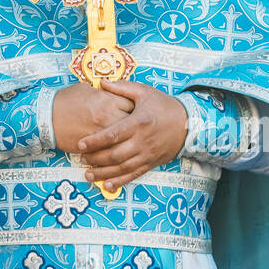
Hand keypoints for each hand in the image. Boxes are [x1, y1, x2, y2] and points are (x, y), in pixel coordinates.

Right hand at [52, 82, 133, 153]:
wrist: (46, 117)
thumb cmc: (65, 100)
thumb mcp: (86, 89)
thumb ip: (105, 92)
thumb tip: (116, 94)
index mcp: (107, 100)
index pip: (132, 104)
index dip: (137, 107)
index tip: (139, 110)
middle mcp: (108, 117)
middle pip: (133, 124)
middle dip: (137, 126)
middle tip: (139, 128)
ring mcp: (102, 134)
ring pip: (125, 142)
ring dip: (129, 142)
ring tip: (131, 141)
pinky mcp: (94, 147)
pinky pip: (111, 152)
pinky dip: (117, 153)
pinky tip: (119, 152)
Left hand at [76, 78, 187, 193]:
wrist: (189, 122)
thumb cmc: (164, 105)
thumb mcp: (144, 91)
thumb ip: (121, 88)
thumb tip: (101, 82)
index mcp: (138, 122)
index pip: (113, 135)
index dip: (95, 141)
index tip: (80, 144)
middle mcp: (142, 141)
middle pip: (115, 154)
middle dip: (96, 158)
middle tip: (81, 158)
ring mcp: (147, 154)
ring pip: (123, 168)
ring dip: (104, 173)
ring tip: (88, 175)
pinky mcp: (151, 163)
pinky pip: (134, 175)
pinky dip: (120, 182)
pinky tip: (107, 186)